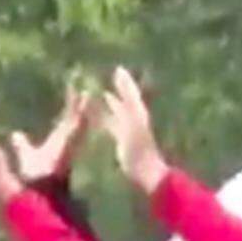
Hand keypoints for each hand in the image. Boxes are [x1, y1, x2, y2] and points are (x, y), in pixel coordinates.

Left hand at [10, 87, 90, 181]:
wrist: (38, 185)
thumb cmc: (33, 174)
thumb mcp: (27, 152)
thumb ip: (22, 144)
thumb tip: (15, 135)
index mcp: (59, 139)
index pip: (67, 119)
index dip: (71, 107)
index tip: (74, 95)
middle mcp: (66, 139)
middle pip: (75, 117)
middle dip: (79, 104)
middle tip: (84, 91)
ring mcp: (70, 141)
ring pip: (80, 120)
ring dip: (84, 108)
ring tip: (88, 93)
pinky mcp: (71, 143)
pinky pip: (79, 126)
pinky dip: (84, 115)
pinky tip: (87, 104)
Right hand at [100, 66, 168, 195]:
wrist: (145, 171)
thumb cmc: (139, 147)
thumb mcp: (132, 119)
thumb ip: (127, 96)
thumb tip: (121, 75)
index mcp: (137, 112)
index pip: (130, 92)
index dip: (124, 81)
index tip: (117, 69)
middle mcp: (134, 118)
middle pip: (123, 100)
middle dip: (115, 90)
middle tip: (101, 80)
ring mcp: (128, 130)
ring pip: (116, 112)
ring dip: (108, 104)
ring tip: (96, 96)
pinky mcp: (122, 141)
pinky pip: (112, 125)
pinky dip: (104, 118)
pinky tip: (96, 118)